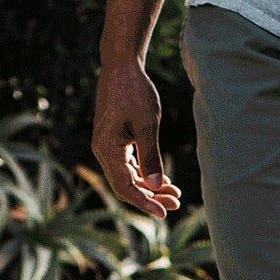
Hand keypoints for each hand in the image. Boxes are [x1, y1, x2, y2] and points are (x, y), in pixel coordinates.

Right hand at [92, 61, 183, 216]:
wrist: (121, 67)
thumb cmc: (134, 92)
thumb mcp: (147, 124)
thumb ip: (151, 156)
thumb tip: (155, 185)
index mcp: (107, 149)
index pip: (125, 187)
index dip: (145, 202)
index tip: (164, 213)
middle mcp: (102, 151)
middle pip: (126, 186)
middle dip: (151, 197)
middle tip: (177, 202)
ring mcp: (107, 147)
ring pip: (128, 177)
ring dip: (149, 187)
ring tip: (174, 192)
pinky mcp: (113, 141)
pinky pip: (128, 166)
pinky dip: (144, 174)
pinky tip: (162, 179)